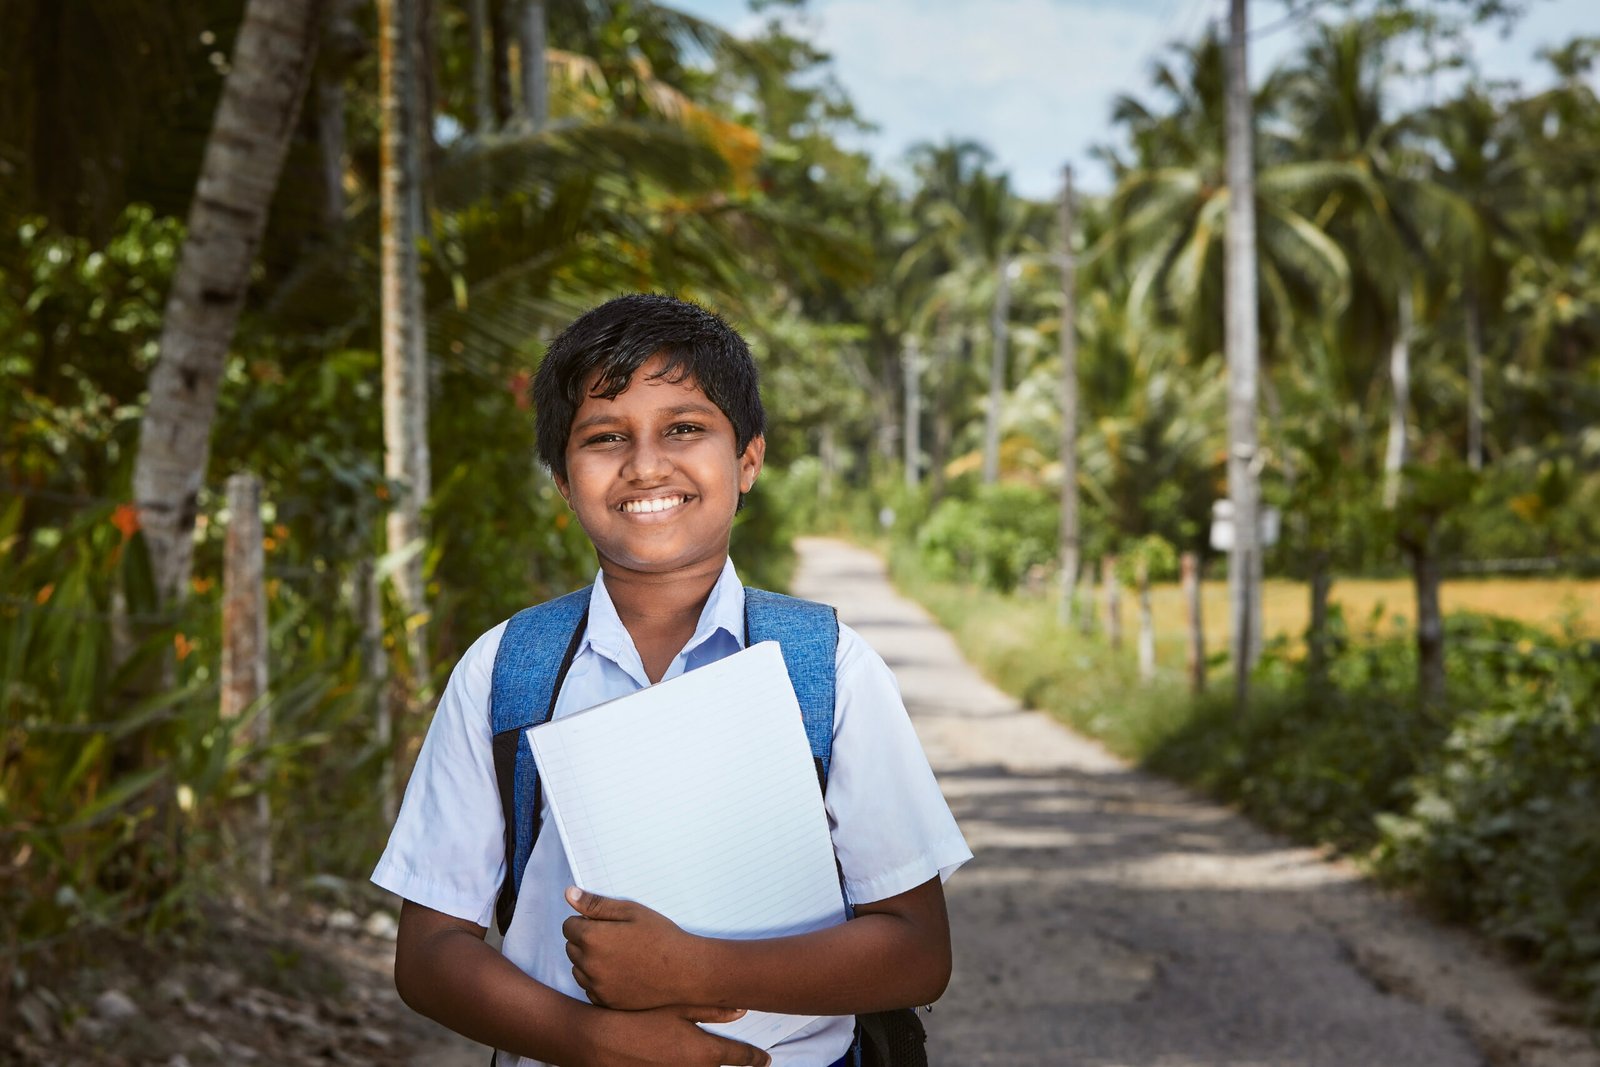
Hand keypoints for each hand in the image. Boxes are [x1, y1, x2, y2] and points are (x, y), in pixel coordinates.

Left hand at [563, 887, 701, 1009]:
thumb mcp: (630, 911)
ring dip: (589, 961)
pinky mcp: (605, 1002)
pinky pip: (590, 988)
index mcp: (592, 938)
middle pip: (571, 947)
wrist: (684, 971)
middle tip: (615, 938)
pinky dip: (598, 980)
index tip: (605, 923)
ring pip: (578, 969)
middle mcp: (589, 964)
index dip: (585, 921)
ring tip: (618, 956)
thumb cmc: (660, 936)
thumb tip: (569, 894)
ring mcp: (596, 986)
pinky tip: (620, 973)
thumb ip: (596, 904)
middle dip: (585, 940)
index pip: (568, 926)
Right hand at [580, 1004, 769, 1066]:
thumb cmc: (638, 1019)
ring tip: (698, 1052)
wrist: (600, 1042)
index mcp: (705, 1052)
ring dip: (705, 1065)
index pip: (740, 1058)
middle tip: (740, 1057)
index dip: (755, 1058)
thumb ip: (711, 1010)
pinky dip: (684, 1066)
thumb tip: (741, 1010)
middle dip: (730, 1062)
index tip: (766, 1060)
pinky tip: (676, 1056)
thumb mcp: (677, 1007)